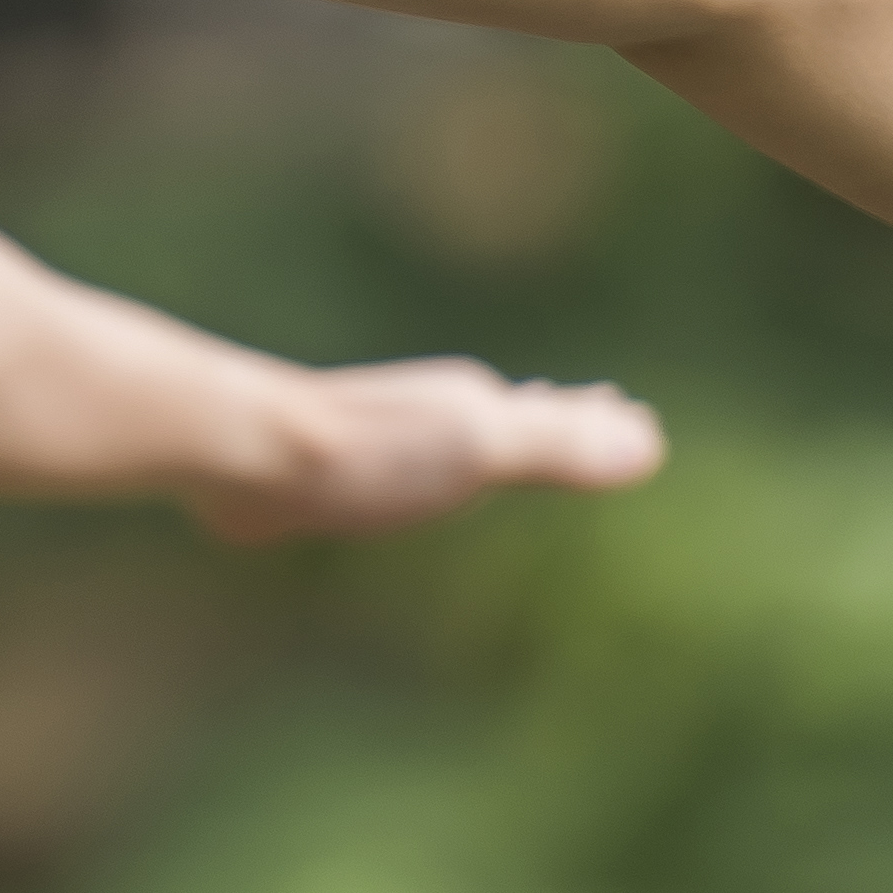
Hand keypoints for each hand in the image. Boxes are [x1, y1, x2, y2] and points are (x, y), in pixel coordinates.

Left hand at [193, 357, 670, 542]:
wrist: (244, 452)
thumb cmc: (364, 453)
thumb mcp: (478, 447)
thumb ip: (558, 447)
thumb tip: (648, 444)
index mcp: (470, 405)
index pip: (553, 415)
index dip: (594, 423)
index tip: (636, 421)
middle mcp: (427, 412)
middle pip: (506, 415)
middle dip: (551, 421)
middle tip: (593, 415)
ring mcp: (378, 437)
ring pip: (447, 440)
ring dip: (483, 444)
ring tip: (498, 452)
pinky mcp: (326, 474)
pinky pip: (393, 471)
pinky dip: (421, 475)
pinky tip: (394, 487)